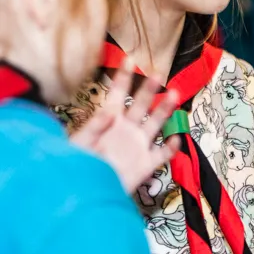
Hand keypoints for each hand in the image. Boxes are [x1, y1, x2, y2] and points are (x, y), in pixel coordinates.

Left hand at [71, 59, 179, 192]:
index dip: (123, 77)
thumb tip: (109, 113)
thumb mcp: (79, 144)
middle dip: (149, 88)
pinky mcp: (146, 163)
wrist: (84, 194)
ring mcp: (138, 145)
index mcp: (110, 120)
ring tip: (175, 94)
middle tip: (157, 73)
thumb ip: (94, 128)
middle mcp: (127, 128)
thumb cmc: (76, 166)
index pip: (118, 93)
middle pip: (142, 104)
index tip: (129, 59)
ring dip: (165, 109)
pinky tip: (175, 139)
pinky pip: (162, 154)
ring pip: (156, 123)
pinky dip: (170, 147)